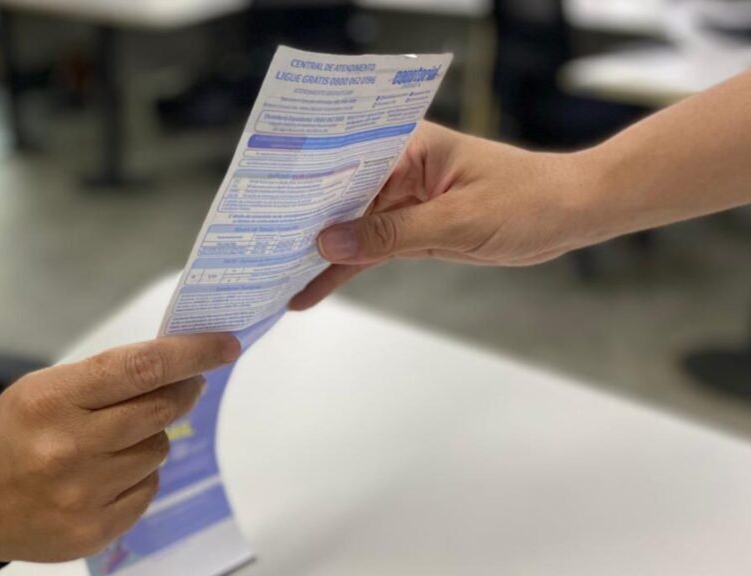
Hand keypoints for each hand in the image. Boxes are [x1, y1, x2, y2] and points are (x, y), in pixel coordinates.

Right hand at [0, 333, 239, 562]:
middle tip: (189, 383)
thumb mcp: (40, 390)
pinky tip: (105, 473)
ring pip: (158, 450)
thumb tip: (175, 366)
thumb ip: (103, 379)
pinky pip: (147, 489)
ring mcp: (82, 493)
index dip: (191, 353)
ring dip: (151, 437)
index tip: (224, 345)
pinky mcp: (93, 530)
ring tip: (114, 439)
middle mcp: (68, 447)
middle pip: (160, 409)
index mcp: (51, 399)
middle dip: (185, 390)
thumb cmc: (6, 439)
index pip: (140, 368)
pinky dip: (139, 475)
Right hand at [290, 122, 598, 310]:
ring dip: (316, 253)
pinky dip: (343, 269)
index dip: (304, 188)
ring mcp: (403, 197)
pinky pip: (369, 250)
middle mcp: (398, 167)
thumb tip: (328, 242)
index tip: (268, 212)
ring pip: (348, 227)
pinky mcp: (411, 227)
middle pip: (337, 196)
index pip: (343, 163)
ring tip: (270, 278)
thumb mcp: (456, 221)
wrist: (569, 214)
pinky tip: (311, 290)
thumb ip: (390, 234)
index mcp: (408, 146)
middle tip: (254, 249)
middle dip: (300, 223)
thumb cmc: (527, 200)